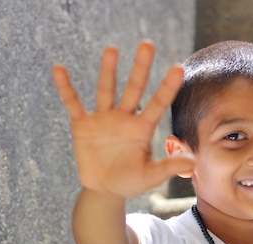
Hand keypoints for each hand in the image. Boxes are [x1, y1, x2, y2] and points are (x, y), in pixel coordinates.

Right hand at [52, 40, 193, 197]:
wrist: (104, 189)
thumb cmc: (130, 181)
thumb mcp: (150, 176)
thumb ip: (169, 166)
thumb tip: (194, 161)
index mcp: (143, 128)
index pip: (158, 103)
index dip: (168, 87)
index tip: (179, 67)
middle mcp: (124, 118)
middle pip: (134, 88)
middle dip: (141, 68)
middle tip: (147, 44)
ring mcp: (103, 118)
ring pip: (106, 90)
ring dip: (108, 70)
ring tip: (112, 49)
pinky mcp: (83, 125)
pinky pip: (73, 103)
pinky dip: (66, 88)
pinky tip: (59, 69)